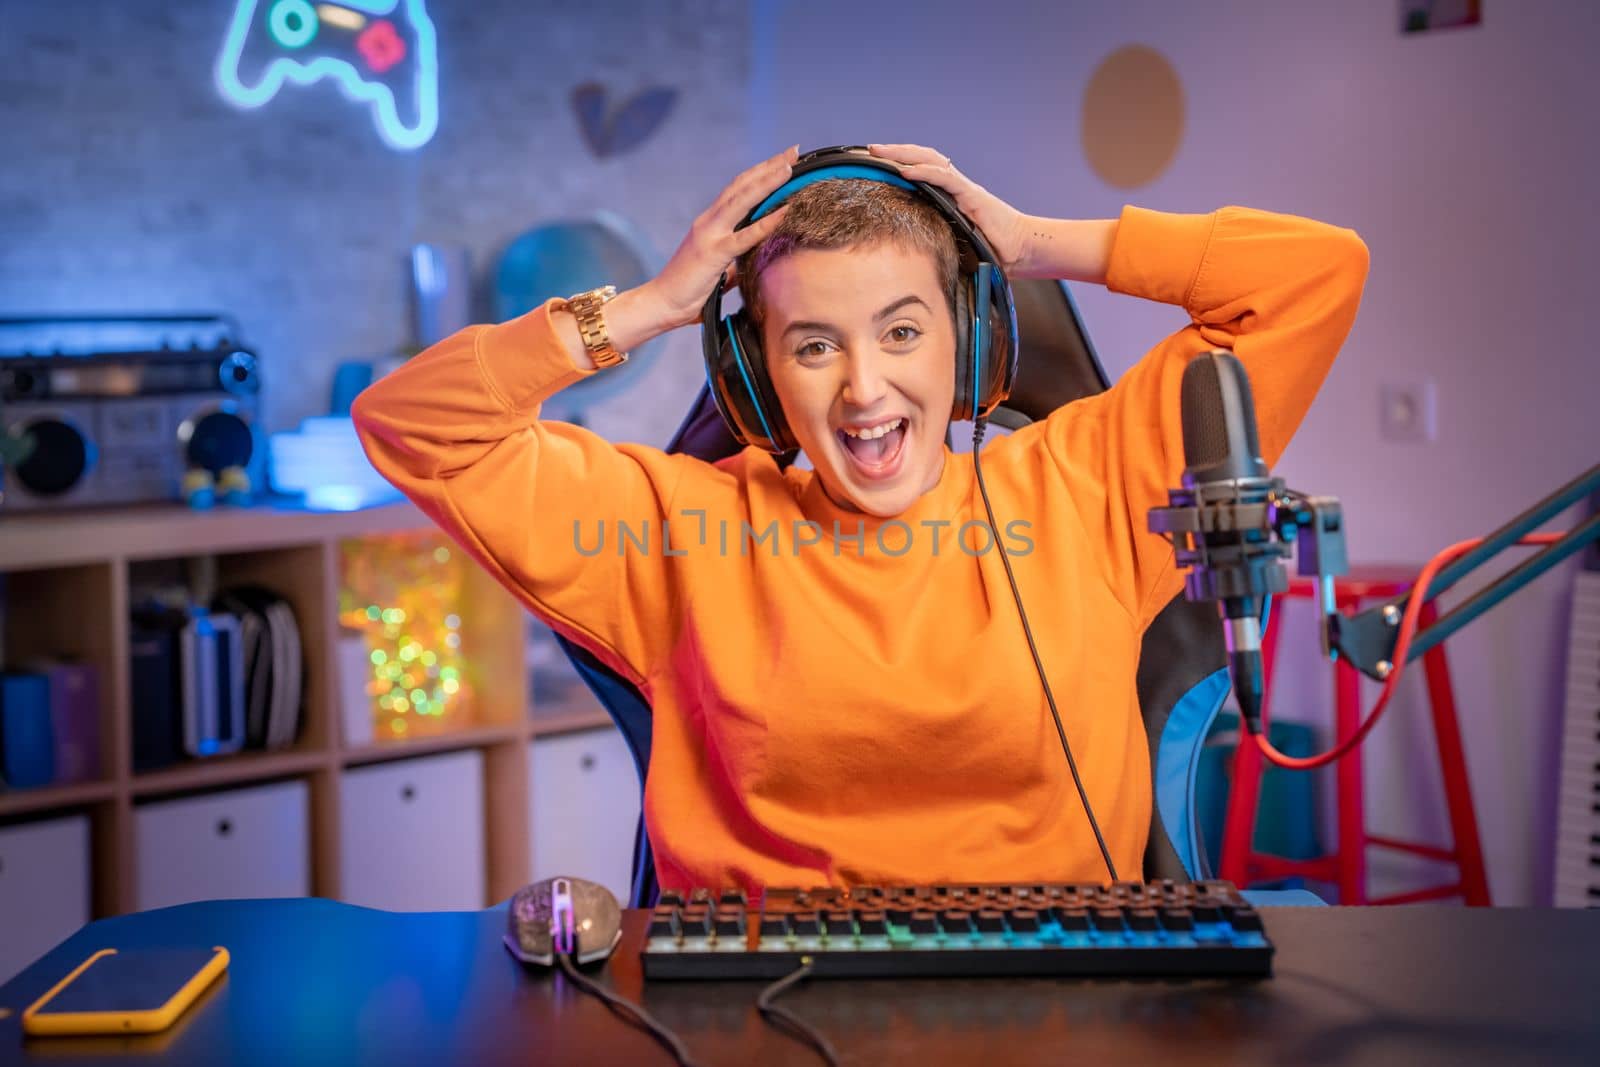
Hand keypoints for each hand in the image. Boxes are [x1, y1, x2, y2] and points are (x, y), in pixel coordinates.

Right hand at [643, 145, 800, 330]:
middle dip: (769, 167)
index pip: (738, 190)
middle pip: (742, 186)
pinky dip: (765, 223)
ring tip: (789, 167)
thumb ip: (733, 262)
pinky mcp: (713, 254)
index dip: (760, 173)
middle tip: (793, 151)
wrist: (661, 303)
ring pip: (742, 200)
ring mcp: (709, 235)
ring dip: (767, 181)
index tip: (783, 161)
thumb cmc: (688, 290)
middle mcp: (708, 221)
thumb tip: (751, 262)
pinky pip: (744, 236)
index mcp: (710, 223)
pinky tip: (784, 211)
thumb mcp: (717, 271)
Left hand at [866, 143, 1033, 274]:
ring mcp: (964, 189)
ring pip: (930, 160)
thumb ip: (934, 240)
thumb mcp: (954, 244)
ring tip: (880, 152)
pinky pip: (946, 178)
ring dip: (903, 154)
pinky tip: (906, 171)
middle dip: (895, 152)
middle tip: (869, 149)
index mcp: (950, 196)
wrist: (1021, 251)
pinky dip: (924, 172)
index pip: (921, 170)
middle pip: (922, 158)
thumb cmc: (990, 251)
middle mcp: (955, 187)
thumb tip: (905, 258)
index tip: (874, 163)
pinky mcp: (973, 196)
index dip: (899, 163)